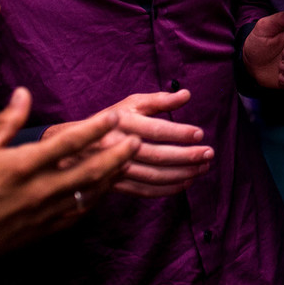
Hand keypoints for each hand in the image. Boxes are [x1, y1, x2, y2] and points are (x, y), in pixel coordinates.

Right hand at [0, 87, 137, 269]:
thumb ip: (6, 120)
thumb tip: (23, 92)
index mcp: (21, 166)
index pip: (67, 143)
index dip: (96, 128)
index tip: (116, 116)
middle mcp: (38, 190)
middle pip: (89, 170)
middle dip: (118, 154)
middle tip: (138, 139)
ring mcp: (43, 212)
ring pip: (90, 193)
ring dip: (112, 175)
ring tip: (130, 159)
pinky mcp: (44, 230)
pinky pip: (79, 213)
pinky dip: (97, 198)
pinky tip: (106, 186)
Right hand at [43, 90, 211, 197]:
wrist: (74, 144)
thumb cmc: (110, 119)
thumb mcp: (131, 103)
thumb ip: (160, 100)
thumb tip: (186, 94)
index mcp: (122, 123)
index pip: (155, 130)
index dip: (179, 133)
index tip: (200, 134)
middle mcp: (117, 147)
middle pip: (157, 156)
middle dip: (186, 156)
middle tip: (209, 154)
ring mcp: (115, 169)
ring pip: (153, 176)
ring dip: (182, 174)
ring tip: (203, 168)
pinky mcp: (116, 184)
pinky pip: (145, 190)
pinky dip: (168, 189)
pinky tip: (187, 182)